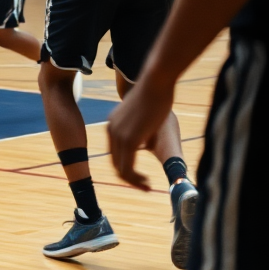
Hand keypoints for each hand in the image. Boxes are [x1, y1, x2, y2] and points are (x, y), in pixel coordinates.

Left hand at [107, 74, 174, 190]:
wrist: (156, 82)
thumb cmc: (158, 97)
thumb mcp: (145, 118)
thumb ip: (141, 131)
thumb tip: (145, 143)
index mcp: (113, 124)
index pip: (115, 153)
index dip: (127, 167)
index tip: (142, 177)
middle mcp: (111, 129)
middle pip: (115, 162)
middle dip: (130, 178)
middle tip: (146, 186)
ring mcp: (117, 135)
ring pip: (120, 169)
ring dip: (134, 182)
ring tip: (147, 186)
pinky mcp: (127, 139)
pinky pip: (126, 168)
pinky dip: (136, 179)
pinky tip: (148, 182)